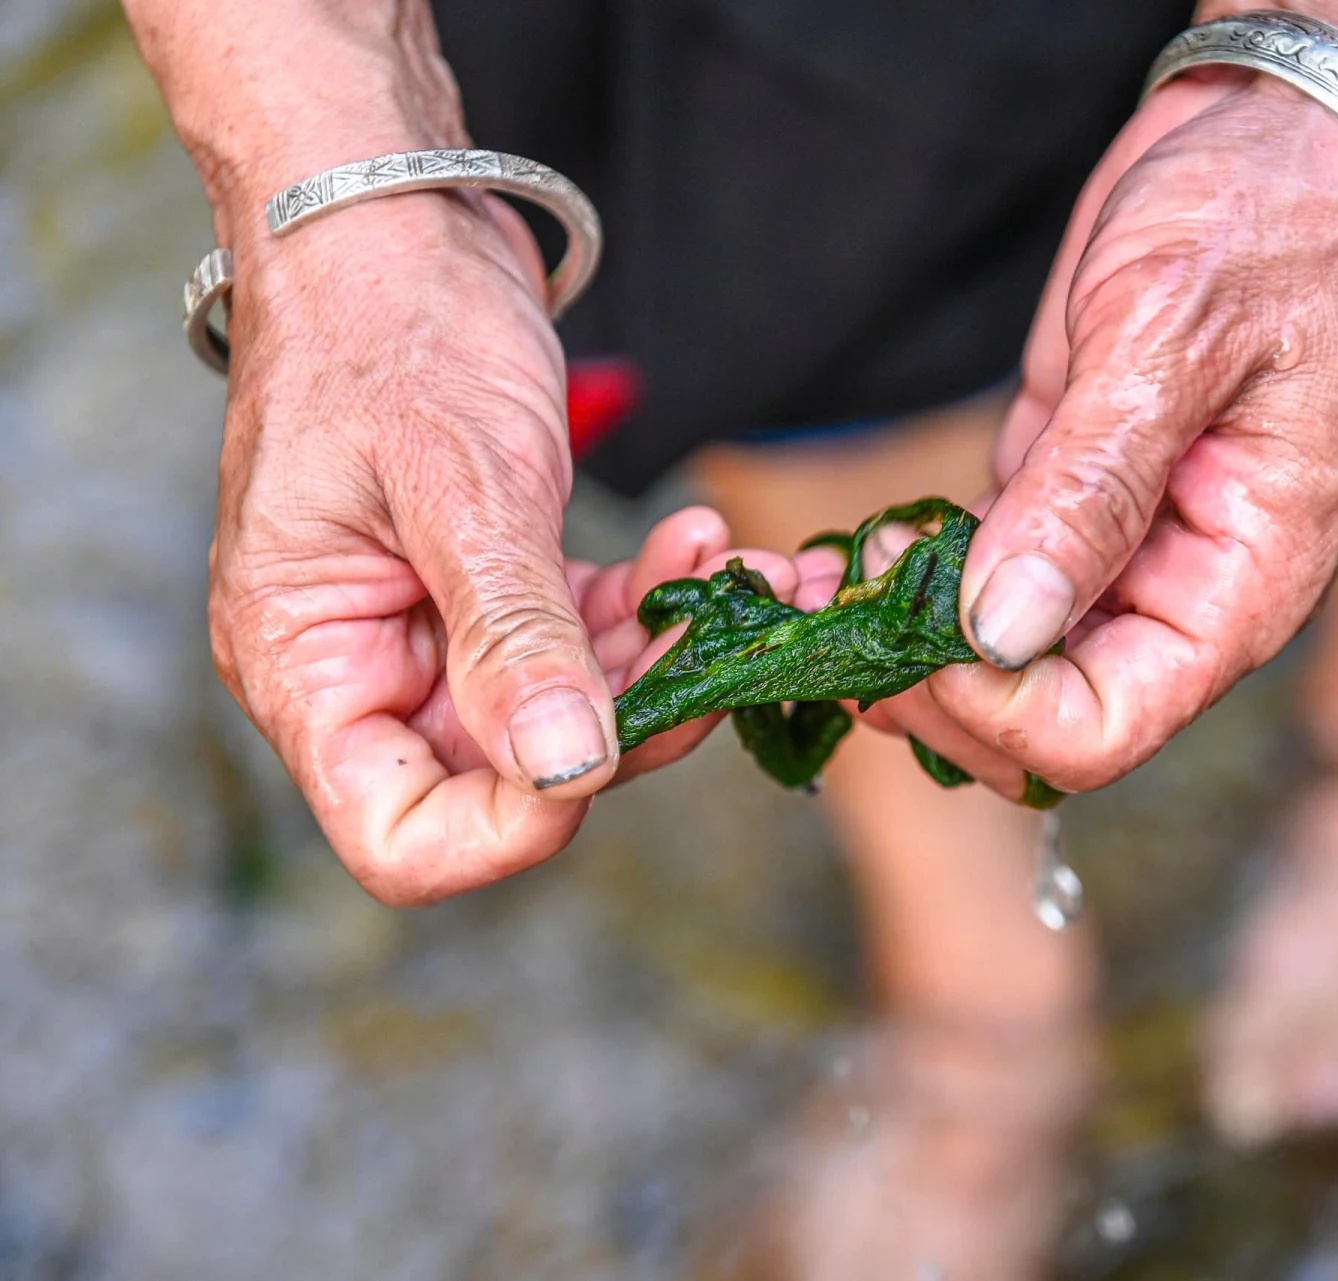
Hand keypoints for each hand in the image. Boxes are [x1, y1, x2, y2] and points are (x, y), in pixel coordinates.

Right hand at [208, 191, 786, 904]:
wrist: (395, 224)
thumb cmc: (389, 328)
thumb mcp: (459, 485)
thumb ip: (513, 631)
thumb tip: (566, 773)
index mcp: (309, 666)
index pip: (400, 837)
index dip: (511, 828)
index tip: (611, 750)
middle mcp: (369, 671)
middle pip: (510, 780)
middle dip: (632, 719)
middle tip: (722, 632)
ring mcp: (438, 635)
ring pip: (574, 712)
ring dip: (667, 652)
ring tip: (739, 567)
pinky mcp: (501, 593)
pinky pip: (591, 639)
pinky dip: (657, 603)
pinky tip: (708, 544)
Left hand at [879, 9, 1337, 793]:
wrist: (1277, 147)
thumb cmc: (1265, 226)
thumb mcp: (1169, 340)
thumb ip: (1091, 489)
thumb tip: (1005, 627)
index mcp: (1239, 589)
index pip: (1104, 729)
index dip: (995, 708)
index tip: (915, 636)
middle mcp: (1177, 597)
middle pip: (1037, 721)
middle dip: (930, 689)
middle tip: (839, 613)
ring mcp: (1116, 558)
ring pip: (995, 667)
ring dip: (900, 649)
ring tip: (820, 584)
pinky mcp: (1063, 508)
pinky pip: (977, 591)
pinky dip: (909, 588)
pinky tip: (847, 555)